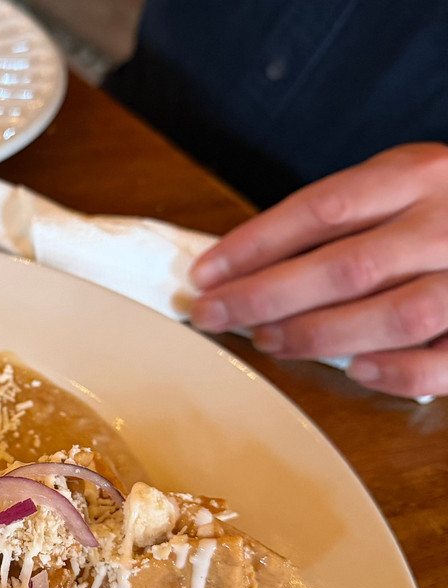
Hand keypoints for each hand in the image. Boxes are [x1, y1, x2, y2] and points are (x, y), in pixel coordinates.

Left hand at [188, 143, 447, 397]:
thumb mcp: (409, 180)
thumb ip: (349, 213)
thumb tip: (252, 261)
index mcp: (421, 174)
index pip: (320, 208)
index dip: (253, 245)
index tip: (204, 273)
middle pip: (343, 266)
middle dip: (263, 297)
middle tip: (213, 315)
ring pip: (388, 316)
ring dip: (314, 335)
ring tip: (266, 341)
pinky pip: (440, 362)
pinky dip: (392, 372)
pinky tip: (354, 371)